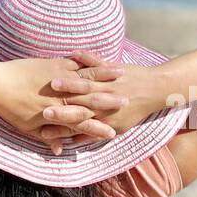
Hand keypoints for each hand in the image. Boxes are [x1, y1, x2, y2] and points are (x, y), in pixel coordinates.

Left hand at [0, 51, 129, 154]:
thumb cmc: (11, 108)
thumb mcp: (28, 127)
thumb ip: (47, 136)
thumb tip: (59, 150)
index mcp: (60, 113)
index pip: (85, 122)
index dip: (100, 127)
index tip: (114, 131)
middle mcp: (65, 96)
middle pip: (94, 98)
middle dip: (113, 100)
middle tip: (130, 101)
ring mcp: (62, 77)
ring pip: (90, 78)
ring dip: (107, 77)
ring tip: (123, 76)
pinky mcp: (56, 63)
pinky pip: (78, 62)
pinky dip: (91, 62)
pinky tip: (102, 59)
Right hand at [37, 62, 174, 149]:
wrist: (157, 90)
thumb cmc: (136, 110)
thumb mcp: (118, 126)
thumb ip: (93, 133)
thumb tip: (75, 143)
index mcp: (102, 117)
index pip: (74, 121)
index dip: (57, 122)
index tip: (42, 121)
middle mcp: (103, 101)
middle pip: (75, 103)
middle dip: (56, 103)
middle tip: (39, 104)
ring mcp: (107, 84)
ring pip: (83, 83)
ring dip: (67, 81)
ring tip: (51, 81)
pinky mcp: (112, 69)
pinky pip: (97, 62)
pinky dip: (86, 57)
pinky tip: (73, 53)